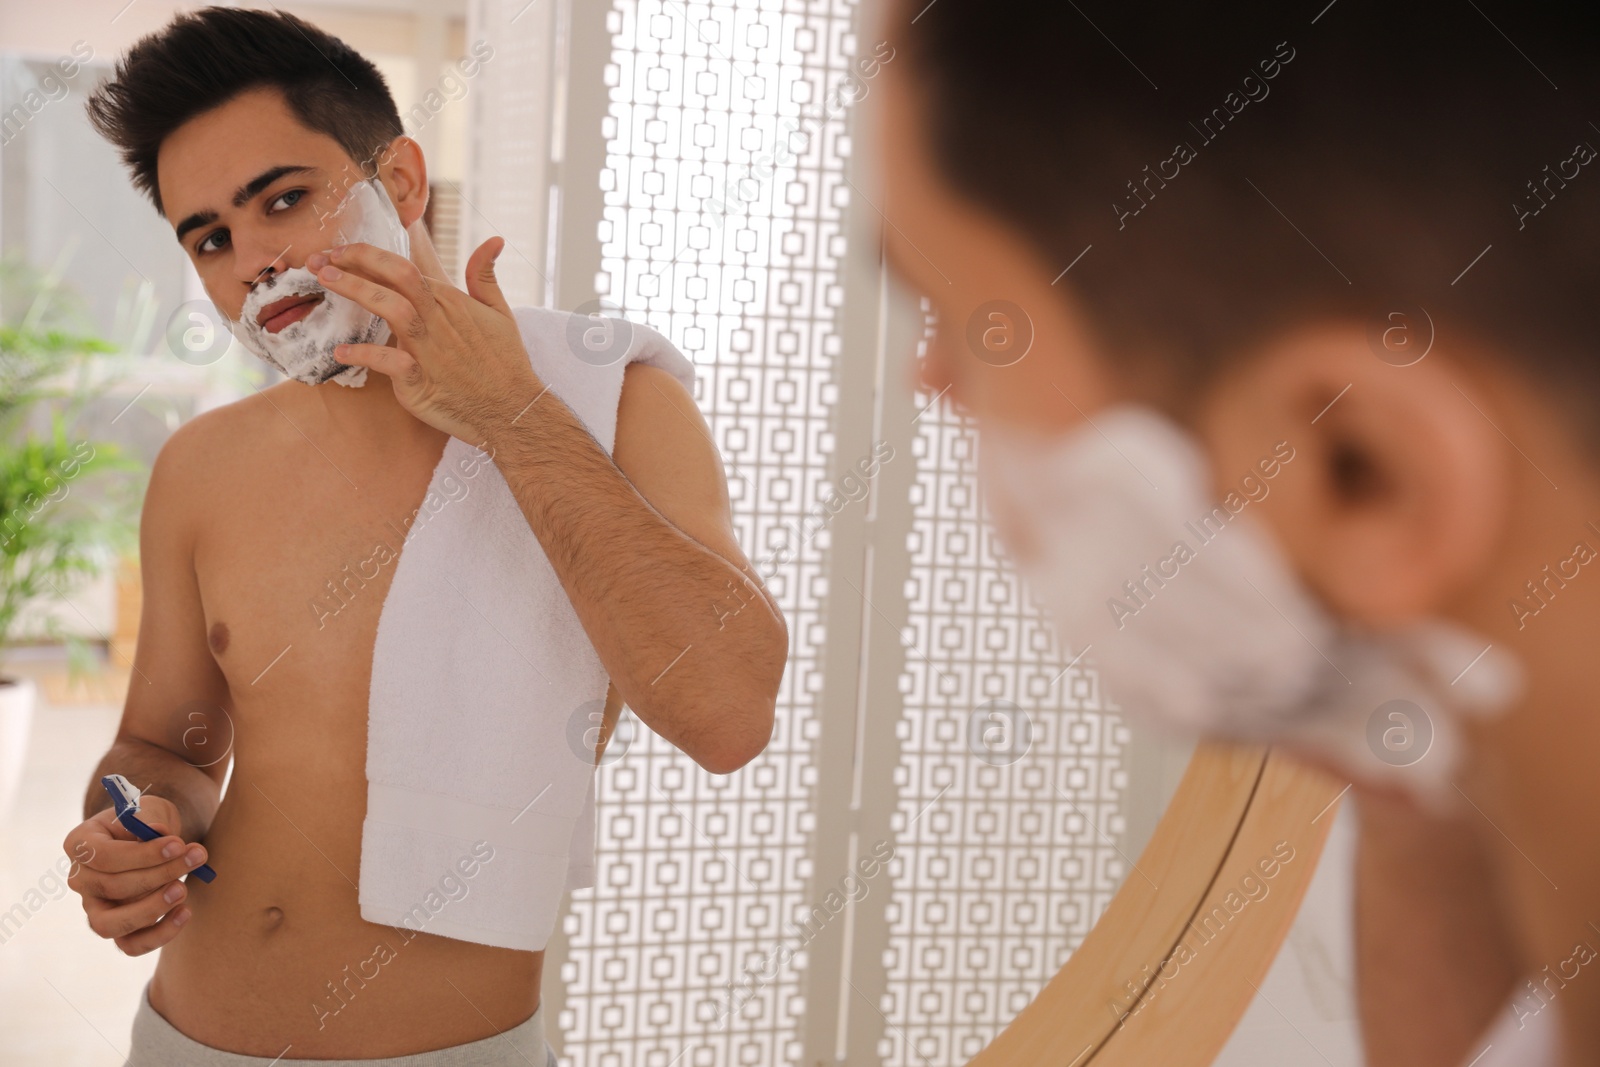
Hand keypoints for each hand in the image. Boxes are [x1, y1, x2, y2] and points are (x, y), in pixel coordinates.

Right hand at [62, 795, 208, 955]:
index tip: (179, 844)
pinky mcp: (116, 928)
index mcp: (81, 845)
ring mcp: (94, 907)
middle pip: (111, 887)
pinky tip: (185, 912)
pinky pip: (130, 945)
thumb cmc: (147, 821)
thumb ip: (151, 820)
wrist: (150, 838)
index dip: (142, 854)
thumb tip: (158, 833)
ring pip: (109, 925)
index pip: (102, 856)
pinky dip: (159, 934)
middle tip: (196, 857)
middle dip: (159, 875)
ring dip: (152, 909)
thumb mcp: (150, 811)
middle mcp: (81, 879)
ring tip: (184, 889)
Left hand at [307, 238, 543, 445]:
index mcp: (452, 302)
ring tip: (325, 280)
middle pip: (397, 279)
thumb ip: (486, 276)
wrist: (511, 410)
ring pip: (392, 309)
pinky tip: (341, 351)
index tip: (343, 249)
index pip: (408, 267)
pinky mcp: (421, 382)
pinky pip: (390, 363)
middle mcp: (438, 321)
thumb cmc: (504, 362)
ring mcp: (429, 351)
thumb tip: (494, 240)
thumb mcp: (501, 313)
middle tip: (322, 258)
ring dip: (357, 291)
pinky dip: (365, 355)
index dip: (372, 254)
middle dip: (358, 262)